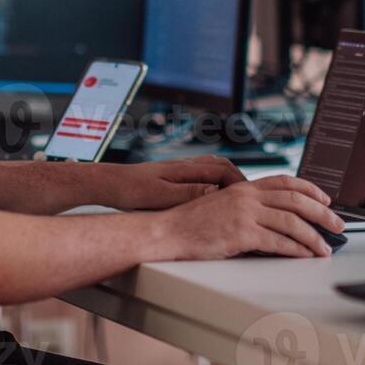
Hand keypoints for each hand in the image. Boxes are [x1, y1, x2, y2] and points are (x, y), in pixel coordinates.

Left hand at [100, 156, 246, 210]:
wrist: (110, 183)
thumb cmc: (132, 190)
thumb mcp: (160, 195)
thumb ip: (188, 193)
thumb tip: (216, 192)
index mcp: (186, 168)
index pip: (224, 171)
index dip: (241, 185)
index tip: (253, 199)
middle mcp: (187, 164)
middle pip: (224, 167)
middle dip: (240, 181)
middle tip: (254, 199)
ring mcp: (182, 168)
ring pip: (215, 169)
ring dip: (230, 181)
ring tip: (241, 199)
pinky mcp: (176, 175)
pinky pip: (205, 175)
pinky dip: (218, 183)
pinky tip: (218, 198)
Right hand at [156, 176, 345, 259]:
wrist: (167, 232)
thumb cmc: (192, 224)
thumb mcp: (223, 206)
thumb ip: (248, 207)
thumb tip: (276, 220)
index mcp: (244, 187)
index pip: (286, 181)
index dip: (311, 189)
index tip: (326, 200)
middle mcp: (247, 196)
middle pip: (296, 200)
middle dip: (322, 213)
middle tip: (338, 225)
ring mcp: (244, 214)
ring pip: (291, 222)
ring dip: (314, 237)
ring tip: (325, 248)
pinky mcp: (241, 234)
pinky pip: (278, 242)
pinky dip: (297, 250)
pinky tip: (305, 256)